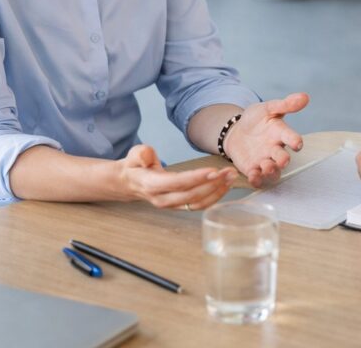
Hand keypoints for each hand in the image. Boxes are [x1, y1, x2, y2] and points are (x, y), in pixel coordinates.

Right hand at [120, 144, 236, 209]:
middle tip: (229, 172)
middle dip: (213, 184)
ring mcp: (171, 205)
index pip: (176, 183)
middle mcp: (162, 199)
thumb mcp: (134, 154)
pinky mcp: (179, 206)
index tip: (213, 171)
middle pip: (191, 195)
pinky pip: (198, 205)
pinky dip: (214, 197)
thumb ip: (141, 154)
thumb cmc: (135, 166)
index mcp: (151, 185)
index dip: (195, 178)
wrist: (129, 183)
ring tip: (231, 178)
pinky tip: (225, 186)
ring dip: (217, 191)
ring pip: (197, 203)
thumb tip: (148, 156)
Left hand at [223, 92, 308, 187]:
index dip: (295, 141)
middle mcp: (275, 149)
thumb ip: (285, 104)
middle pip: (283, 158)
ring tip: (267, 167)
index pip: (291, 137)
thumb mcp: (268, 108)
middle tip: (283, 160)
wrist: (236, 131)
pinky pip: (257, 178)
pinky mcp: (253, 169)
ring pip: (273, 172)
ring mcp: (265, 161)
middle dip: (283, 160)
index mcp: (281, 133)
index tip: (297, 143)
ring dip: (271, 171)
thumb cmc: (256, 119)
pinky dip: (256, 179)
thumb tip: (305, 96)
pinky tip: (253, 176)